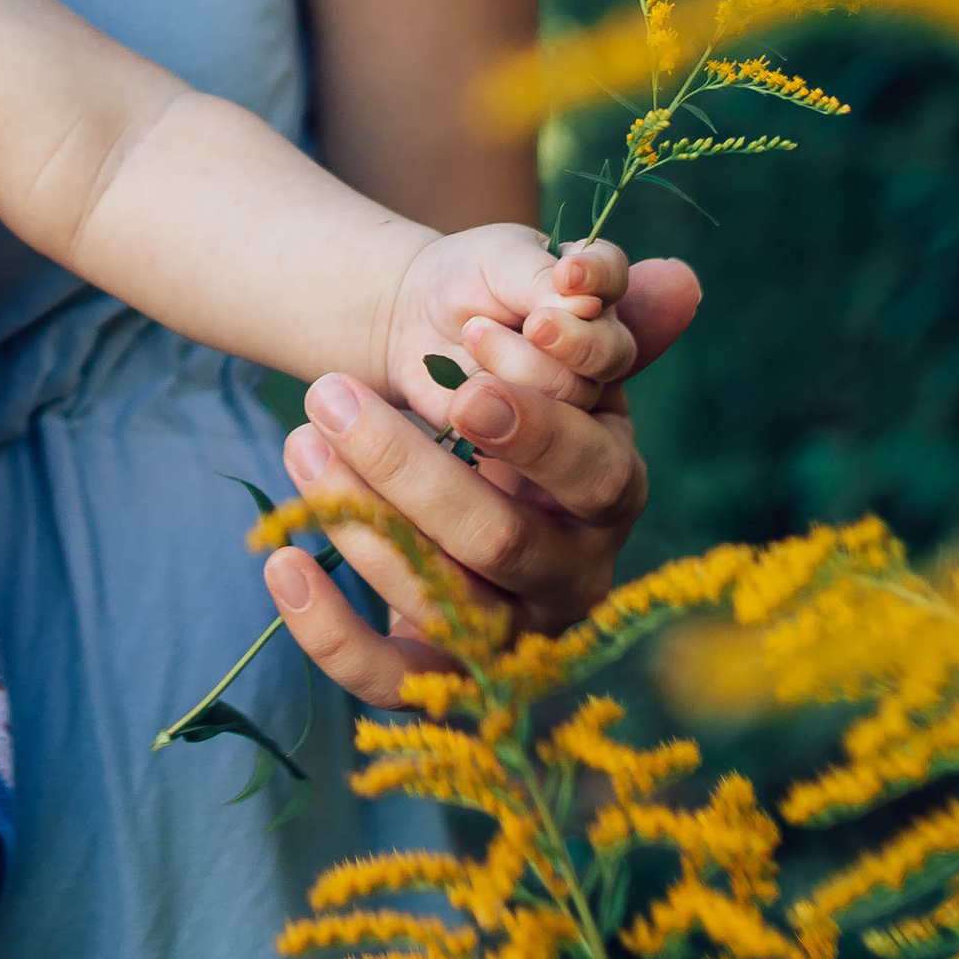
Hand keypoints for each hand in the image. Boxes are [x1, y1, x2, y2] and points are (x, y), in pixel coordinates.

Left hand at [262, 254, 698, 707]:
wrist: (430, 406)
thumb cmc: (497, 355)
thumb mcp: (542, 315)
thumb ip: (603, 301)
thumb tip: (677, 280)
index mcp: (615, 488)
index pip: (594, 475)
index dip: (533, 432)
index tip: (463, 382)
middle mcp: (573, 571)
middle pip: (502, 538)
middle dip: (408, 464)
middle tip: (331, 393)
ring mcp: (508, 631)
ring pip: (442, 603)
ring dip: (357, 520)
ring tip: (300, 438)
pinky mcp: (439, 670)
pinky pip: (385, 679)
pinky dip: (329, 631)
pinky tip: (281, 562)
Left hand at [379, 226, 635, 429]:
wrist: (411, 320)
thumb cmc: (462, 276)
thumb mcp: (498, 259)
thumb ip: (541, 280)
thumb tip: (587, 306)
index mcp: (591, 288)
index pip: (616, 278)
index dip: (599, 277)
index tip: (568, 275)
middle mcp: (594, 343)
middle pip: (613, 352)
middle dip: (575, 340)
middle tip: (533, 325)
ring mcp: (570, 392)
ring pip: (572, 393)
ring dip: (516, 362)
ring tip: (472, 334)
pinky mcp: (537, 432)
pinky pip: (531, 430)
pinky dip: (494, 401)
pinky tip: (468, 383)